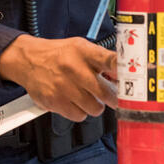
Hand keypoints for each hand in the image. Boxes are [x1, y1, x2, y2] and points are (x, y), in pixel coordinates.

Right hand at [0, 34, 116, 120]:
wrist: (28, 60)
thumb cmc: (58, 55)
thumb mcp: (81, 48)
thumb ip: (102, 60)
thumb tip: (126, 75)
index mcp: (84, 51)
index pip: (111, 60)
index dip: (126, 72)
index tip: (136, 79)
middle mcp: (74, 68)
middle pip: (107, 93)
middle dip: (112, 97)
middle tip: (110, 95)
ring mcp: (64, 87)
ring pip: (95, 108)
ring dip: (94, 105)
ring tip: (85, 95)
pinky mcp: (55, 101)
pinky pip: (79, 116)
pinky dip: (79, 112)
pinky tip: (73, 101)